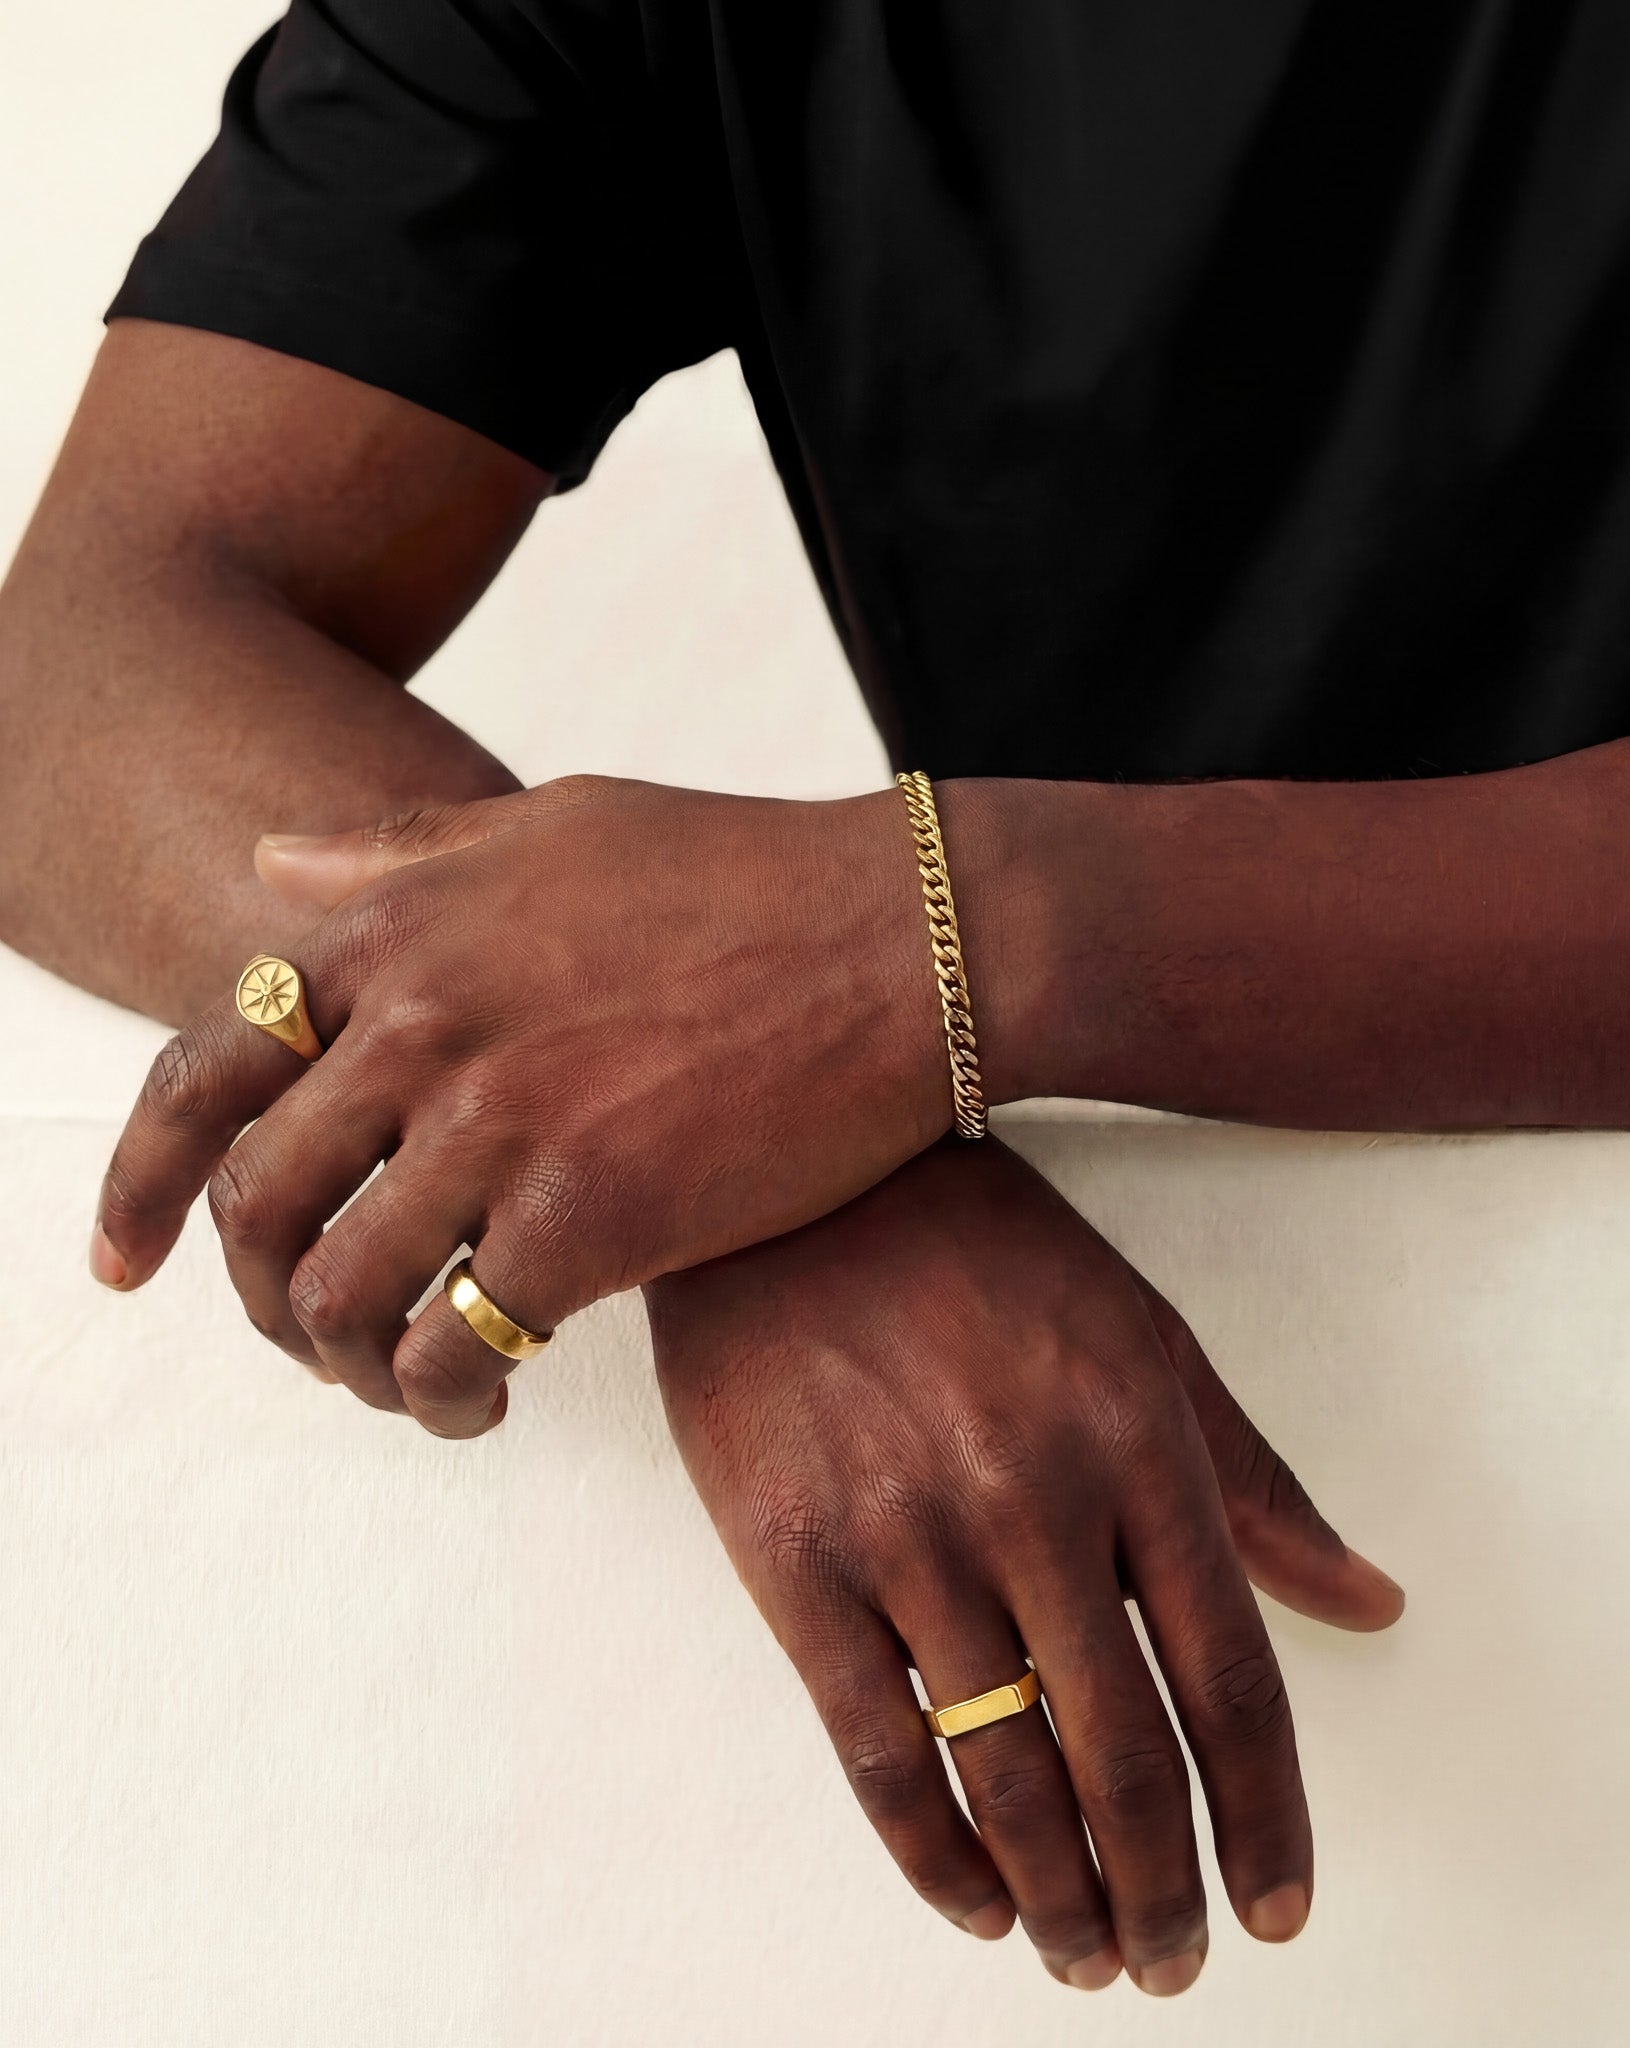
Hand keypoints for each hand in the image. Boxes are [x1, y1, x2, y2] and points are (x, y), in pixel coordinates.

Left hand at [93, 776, 990, 1433]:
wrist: (902, 943)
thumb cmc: (743, 879)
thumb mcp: (553, 829)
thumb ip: (400, 855)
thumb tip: (274, 866)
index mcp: (400, 935)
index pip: (208, 1073)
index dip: (140, 1181)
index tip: (125, 1261)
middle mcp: (423, 1029)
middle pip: (256, 1204)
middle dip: (254, 1298)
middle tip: (302, 1338)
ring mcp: (499, 1126)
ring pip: (337, 1295)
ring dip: (346, 1365)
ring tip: (404, 1380)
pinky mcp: (587, 1219)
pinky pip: (454, 1346)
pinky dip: (444, 1393)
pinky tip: (487, 1395)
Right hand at [646, 1137, 1403, 1995]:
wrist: (779, 1180)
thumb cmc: (976, 1249)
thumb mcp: (1140, 1335)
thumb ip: (1253, 1479)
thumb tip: (1370, 1601)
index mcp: (1136, 1441)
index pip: (1228, 1676)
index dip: (1264, 1813)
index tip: (1276, 1906)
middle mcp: (1034, 1498)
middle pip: (1123, 1752)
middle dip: (1160, 1886)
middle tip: (1172, 1960)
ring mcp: (909, 1534)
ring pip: (1003, 1772)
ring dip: (1058, 1895)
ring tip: (1084, 1954)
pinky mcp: (794, 1560)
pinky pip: (874, 1749)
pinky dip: (932, 1855)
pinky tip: (973, 1901)